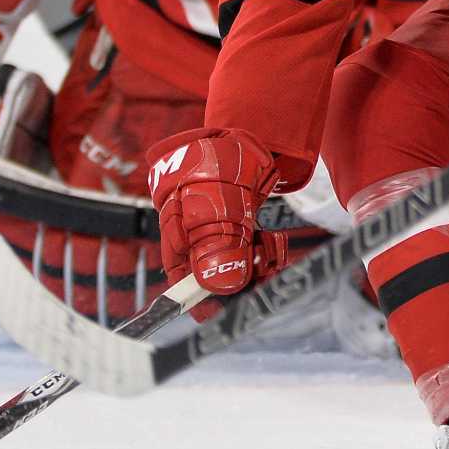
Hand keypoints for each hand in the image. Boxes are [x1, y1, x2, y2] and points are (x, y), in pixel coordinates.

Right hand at [147, 128, 291, 295]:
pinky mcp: (241, 229)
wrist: (241, 134)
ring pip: (239, 269)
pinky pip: (254, 254)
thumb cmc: (217, 164)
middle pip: (216, 280)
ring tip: (269, 247)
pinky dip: (266, 252)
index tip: (229, 314)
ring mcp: (220, 234)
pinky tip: (271, 238)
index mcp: (178, 238)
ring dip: (259, 267)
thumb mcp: (216, 204)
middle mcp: (197, 241)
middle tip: (263, 273)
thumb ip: (218, 244)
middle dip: (242, 283)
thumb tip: (222, 286)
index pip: (184, 283)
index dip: (204, 303)